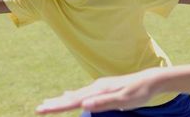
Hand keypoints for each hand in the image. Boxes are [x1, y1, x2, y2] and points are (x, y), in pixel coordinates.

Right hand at [36, 69, 159, 114]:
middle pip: (71, 97)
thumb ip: (104, 102)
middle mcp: (97, 87)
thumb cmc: (139, 93)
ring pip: (76, 94)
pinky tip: (69, 95)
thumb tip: (84, 104)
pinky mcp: (104, 88)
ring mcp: (100, 86)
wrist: (150, 80)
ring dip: (61, 100)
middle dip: (55, 104)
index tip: (41, 109)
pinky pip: (83, 93)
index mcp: (99, 90)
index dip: (57, 106)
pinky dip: (72, 96)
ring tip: (48, 103)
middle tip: (38, 108)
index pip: (74, 100)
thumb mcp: (123, 100)